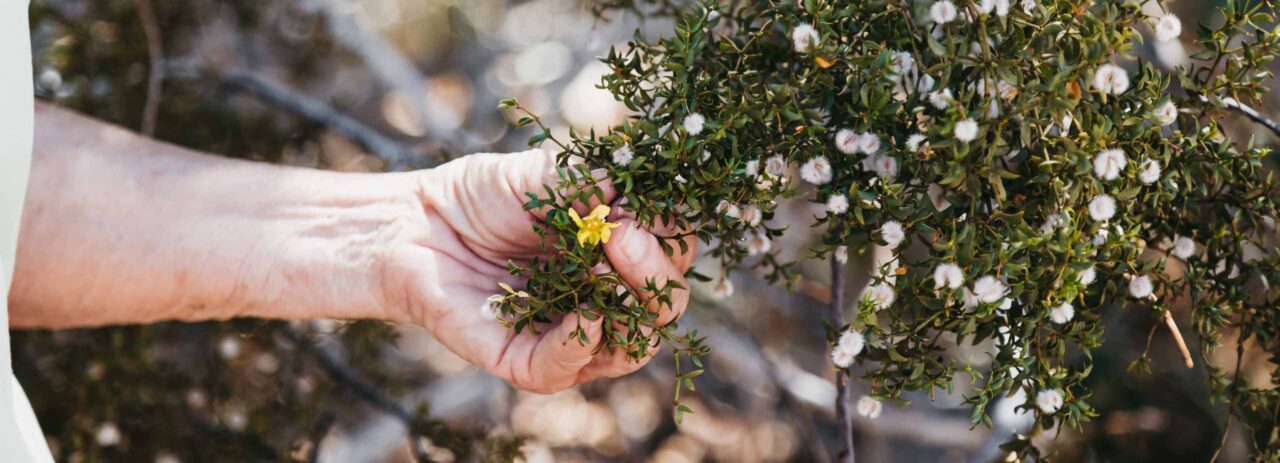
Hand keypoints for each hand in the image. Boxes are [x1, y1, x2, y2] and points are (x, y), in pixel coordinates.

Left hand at [381, 149, 695, 392]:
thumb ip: (589, 184)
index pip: (674, 255)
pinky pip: (567, 367)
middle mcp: (604, 296)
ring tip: (609, 266)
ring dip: (633, 310)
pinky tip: (586, 312)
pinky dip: (583, 343)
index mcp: (618, 252)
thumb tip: (636, 194)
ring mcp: (569, 332)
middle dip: (656, 272)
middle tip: (626, 237)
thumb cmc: (479, 197)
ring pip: (632, 346)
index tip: (644, 209)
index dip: (671, 236)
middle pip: (664, 305)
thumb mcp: (541, 175)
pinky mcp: (526, 361)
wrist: (411, 225)